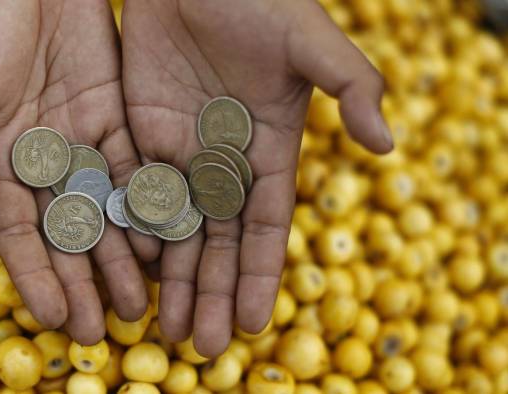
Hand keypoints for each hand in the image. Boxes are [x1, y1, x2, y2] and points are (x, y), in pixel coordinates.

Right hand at [0, 0, 157, 343]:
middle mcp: (40, 160)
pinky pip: (134, 169)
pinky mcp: (116, 117)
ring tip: (139, 302)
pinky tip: (160, 243)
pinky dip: (146, 207)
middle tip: (103, 329)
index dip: (34, 276)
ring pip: (104, 210)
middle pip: (65, 231)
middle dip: (82, 281)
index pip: (16, 231)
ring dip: (119, 256)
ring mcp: (80, 141)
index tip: (53, 318)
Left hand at [122, 0, 392, 356]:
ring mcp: (180, 152)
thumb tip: (387, 146)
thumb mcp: (310, 40)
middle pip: (219, 242)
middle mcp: (224, 162)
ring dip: (173, 281)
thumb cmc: (256, 0)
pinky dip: (132, 238)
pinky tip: (128, 278)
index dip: (262, 274)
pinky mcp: (140, 137)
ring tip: (165, 332)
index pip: (267, 226)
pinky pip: (135, 196)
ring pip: (175, 230)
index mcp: (269, 148)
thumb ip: (352, 84)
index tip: (256, 323)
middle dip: (213, 294)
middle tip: (202, 349)